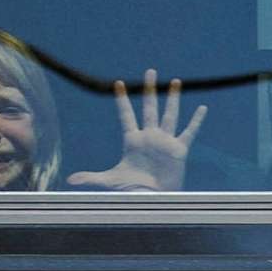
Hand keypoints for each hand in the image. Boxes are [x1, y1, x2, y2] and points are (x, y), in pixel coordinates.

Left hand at [67, 70, 207, 192]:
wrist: (151, 198)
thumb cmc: (130, 190)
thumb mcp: (109, 180)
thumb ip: (90, 177)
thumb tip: (69, 180)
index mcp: (132, 140)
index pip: (126, 115)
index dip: (122, 100)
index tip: (118, 84)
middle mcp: (149, 136)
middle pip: (149, 107)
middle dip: (149, 89)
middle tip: (150, 72)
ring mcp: (165, 141)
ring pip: (169, 114)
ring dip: (173, 98)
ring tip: (176, 81)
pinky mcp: (179, 149)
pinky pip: (189, 132)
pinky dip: (196, 121)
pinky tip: (202, 109)